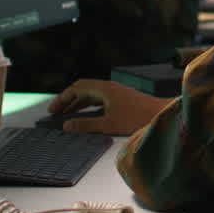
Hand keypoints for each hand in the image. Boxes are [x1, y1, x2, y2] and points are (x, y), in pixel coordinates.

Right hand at [47, 79, 174, 135]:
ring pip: (91, 95)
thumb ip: (86, 125)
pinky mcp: (121, 99)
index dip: (63, 97)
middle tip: (56, 113)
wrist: (161, 115)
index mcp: (104, 88)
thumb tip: (67, 125)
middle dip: (68, 101)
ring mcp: (116, 92)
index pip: (77, 87)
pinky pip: (99, 100)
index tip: (53, 109)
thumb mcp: (108, 124)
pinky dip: (89, 107)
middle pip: (83, 90)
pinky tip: (86, 117)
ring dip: (78, 104)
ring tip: (66, 116)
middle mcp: (109, 87)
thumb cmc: (137, 118)